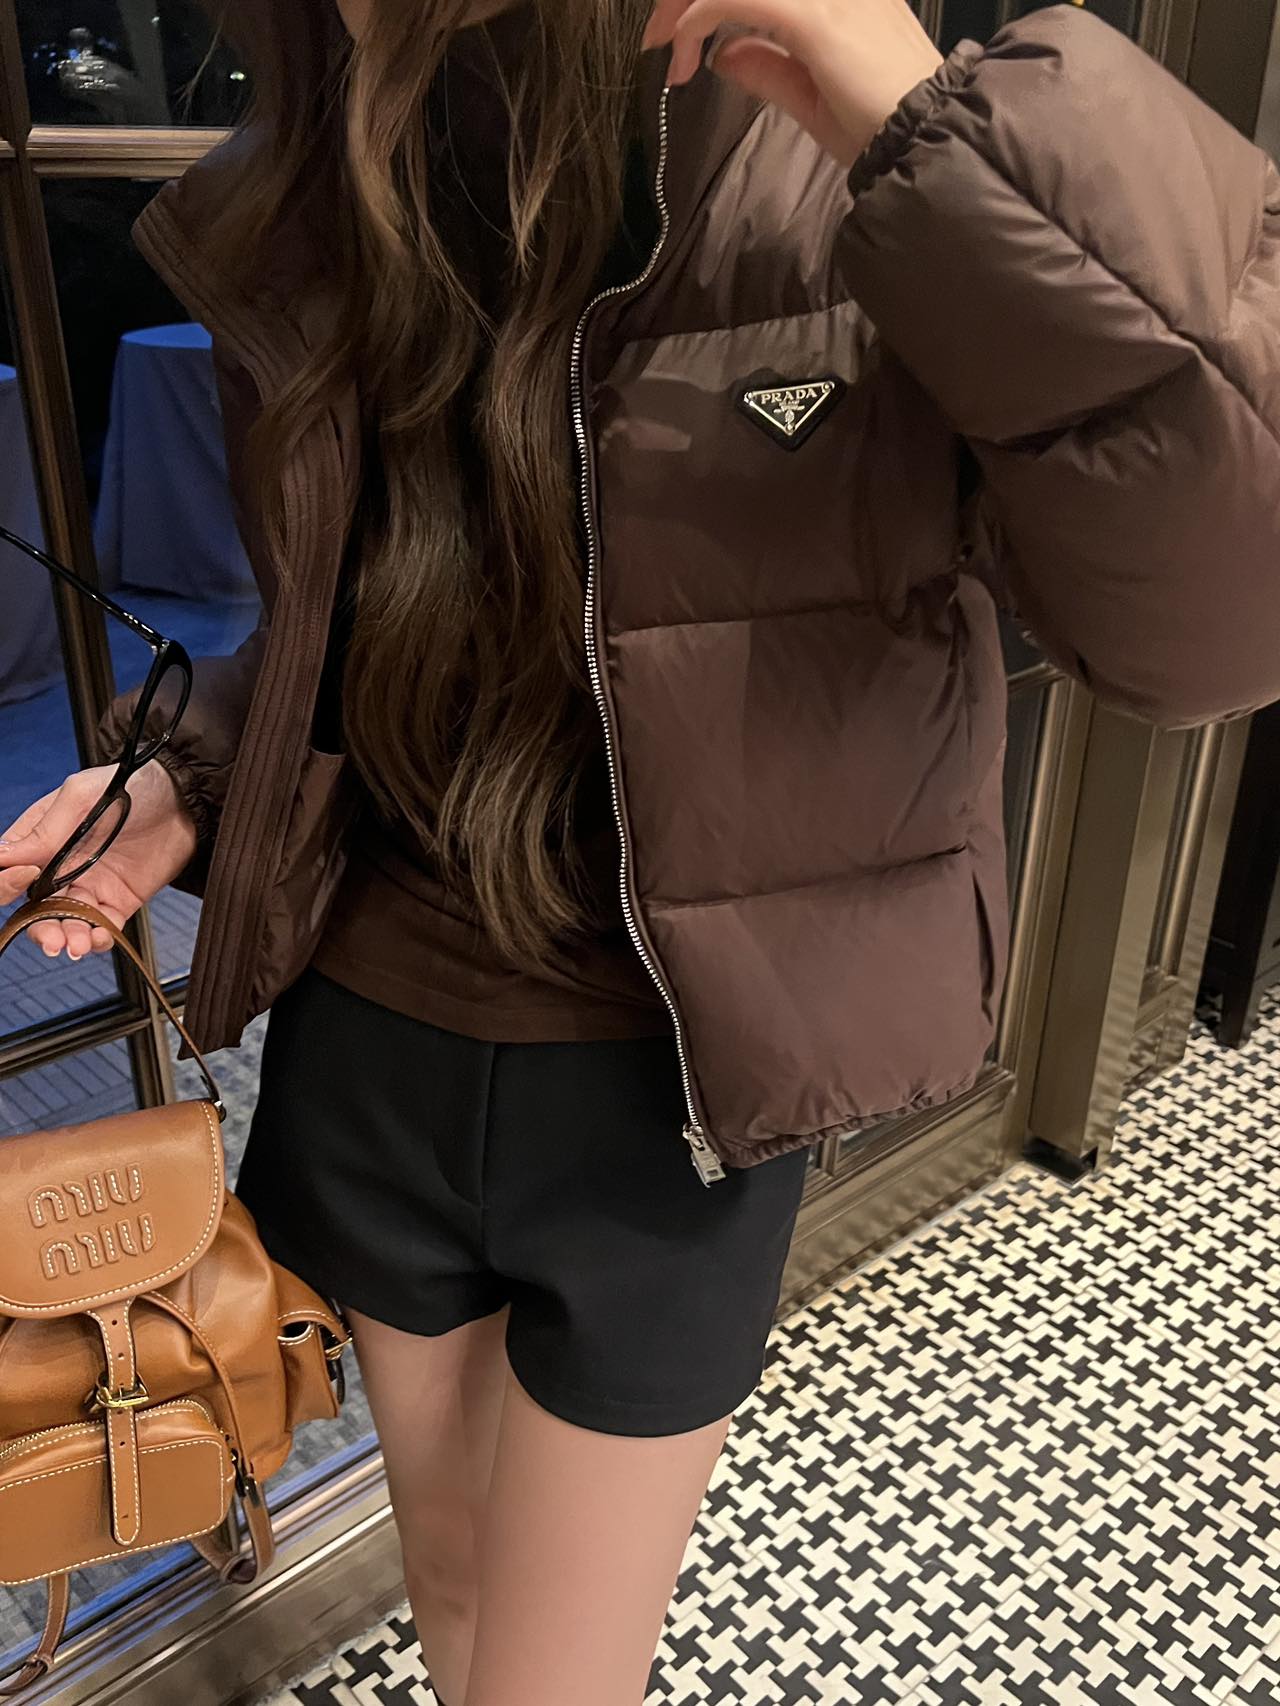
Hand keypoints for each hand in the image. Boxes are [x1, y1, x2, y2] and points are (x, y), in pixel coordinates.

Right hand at [0, 760, 196, 959]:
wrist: (186, 800)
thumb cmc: (133, 785)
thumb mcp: (83, 797)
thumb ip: (45, 829)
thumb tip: (3, 856)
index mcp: (42, 838)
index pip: (10, 869)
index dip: (8, 883)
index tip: (24, 881)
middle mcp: (60, 866)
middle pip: (35, 906)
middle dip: (39, 927)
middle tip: (52, 939)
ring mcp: (90, 885)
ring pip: (66, 922)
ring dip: (68, 937)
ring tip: (77, 943)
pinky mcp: (118, 900)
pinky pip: (101, 927)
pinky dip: (97, 938)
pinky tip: (98, 937)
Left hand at [644, 0, 942, 167]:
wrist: (923, 141)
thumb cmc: (879, 127)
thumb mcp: (812, 95)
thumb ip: (768, 67)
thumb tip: (722, 54)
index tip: (679, 31)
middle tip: (660, 33)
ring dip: (687, 4)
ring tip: (664, 44)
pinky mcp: (814, 15)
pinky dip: (697, 18)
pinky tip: (681, 48)